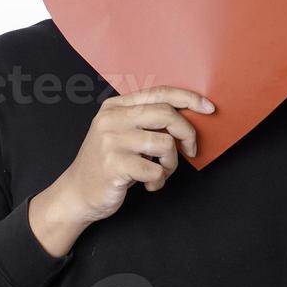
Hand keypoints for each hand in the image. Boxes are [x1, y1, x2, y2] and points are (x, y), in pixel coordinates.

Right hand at [27, 85, 214, 256]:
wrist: (77, 193)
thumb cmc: (108, 164)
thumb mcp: (122, 134)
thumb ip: (146, 121)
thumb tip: (189, 116)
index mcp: (115, 106)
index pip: (159, 92)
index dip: (188, 98)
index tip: (209, 108)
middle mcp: (111, 119)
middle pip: (166, 114)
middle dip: (187, 134)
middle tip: (190, 151)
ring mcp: (110, 141)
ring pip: (165, 144)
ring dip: (171, 164)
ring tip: (161, 173)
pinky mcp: (113, 165)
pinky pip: (155, 170)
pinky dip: (159, 181)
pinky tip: (148, 185)